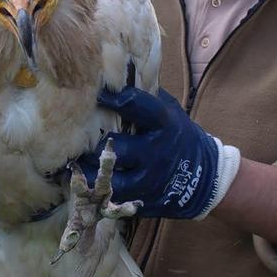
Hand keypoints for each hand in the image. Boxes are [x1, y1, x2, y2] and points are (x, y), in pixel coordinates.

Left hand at [77, 87, 239, 218]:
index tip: (95, 95)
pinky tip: (80, 183)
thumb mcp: (170, 112)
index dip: (112, 99)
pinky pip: (111, 199)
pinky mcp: (143, 201)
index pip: (135, 106)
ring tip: (72, 163)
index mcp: (163, 124)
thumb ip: (145, 97)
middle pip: (115, 146)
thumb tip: (115, 75)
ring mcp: (149, 180)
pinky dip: (94, 191)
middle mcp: (156, 153)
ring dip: (88, 171)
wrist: (205, 179)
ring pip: (109, 177)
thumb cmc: (179, 136)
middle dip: (94, 142)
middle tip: (75, 137)